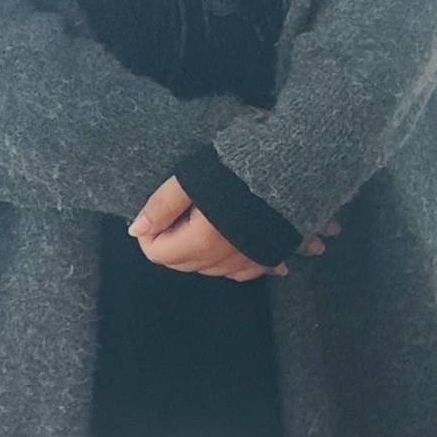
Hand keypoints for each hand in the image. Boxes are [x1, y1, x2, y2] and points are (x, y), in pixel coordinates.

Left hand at [129, 174, 332, 283]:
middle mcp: (224, 259)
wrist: (300, 165)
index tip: (163, 209)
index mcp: (201, 242)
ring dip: (201, 251)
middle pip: (182, 263)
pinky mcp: (272, 255)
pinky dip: (234, 260)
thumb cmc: (240, 167)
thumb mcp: (192, 178)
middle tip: (184, 208)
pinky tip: (236, 242)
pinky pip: (245, 270)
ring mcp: (250, 261)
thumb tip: (136, 230)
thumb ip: (161, 206)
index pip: (156, 252)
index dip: (151, 231)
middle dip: (174, 240)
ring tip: (208, 218)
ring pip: (211, 269)